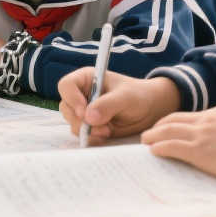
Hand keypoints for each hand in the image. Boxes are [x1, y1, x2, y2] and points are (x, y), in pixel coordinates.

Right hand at [59, 71, 179, 143]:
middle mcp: (81, 94)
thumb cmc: (138, 95)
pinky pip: (82, 134)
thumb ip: (108, 104)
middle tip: (102, 127)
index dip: (72, 98)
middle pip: (67, 107)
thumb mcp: (126, 97)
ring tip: (108, 130)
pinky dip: (92, 137)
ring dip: (88, 130)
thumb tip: (88, 117)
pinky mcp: (90, 125)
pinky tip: (107, 134)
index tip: (85, 112)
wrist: (149, 110)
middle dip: (81, 120)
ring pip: (73, 123)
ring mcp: (84, 111)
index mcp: (87, 79)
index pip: (66, 85)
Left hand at [141, 104, 215, 185]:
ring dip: (155, 135)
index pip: (196, 115)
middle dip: (162, 124)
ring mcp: (202, 134)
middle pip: (177, 118)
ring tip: (145, 140)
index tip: (175, 127)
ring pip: (169, 131)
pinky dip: (160, 147)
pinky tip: (153, 150)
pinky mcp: (198, 151)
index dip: (182, 121)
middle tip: (153, 130)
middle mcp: (208, 119)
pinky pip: (172, 147)